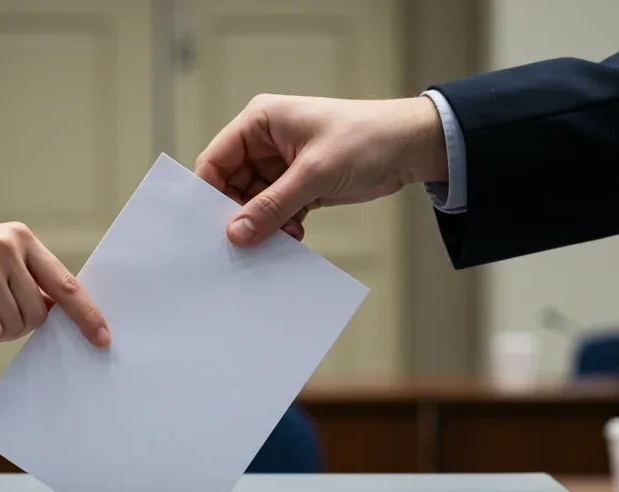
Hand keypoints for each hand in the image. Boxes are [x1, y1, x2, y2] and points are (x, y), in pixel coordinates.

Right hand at [195, 94, 446, 246]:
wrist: (411, 148)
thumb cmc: (365, 139)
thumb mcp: (314, 174)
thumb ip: (272, 205)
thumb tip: (236, 233)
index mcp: (260, 122)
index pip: (216, 159)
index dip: (208, 193)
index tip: (208, 227)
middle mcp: (265, 141)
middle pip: (232, 185)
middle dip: (239, 214)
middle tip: (245, 244)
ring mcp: (281, 165)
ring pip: (254, 202)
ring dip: (263, 224)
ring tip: (278, 239)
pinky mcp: (299, 184)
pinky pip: (276, 210)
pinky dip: (281, 226)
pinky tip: (294, 236)